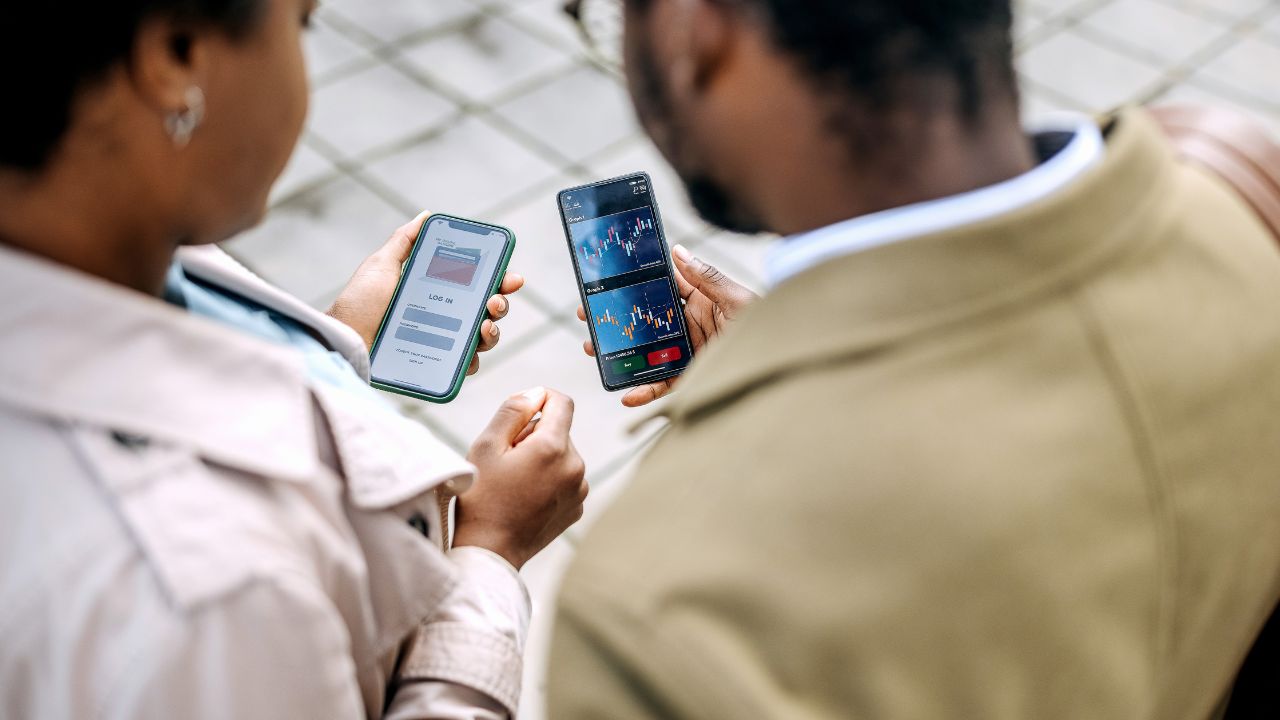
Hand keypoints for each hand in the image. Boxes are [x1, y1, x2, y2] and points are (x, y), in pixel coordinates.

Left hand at [327, 210, 524, 375]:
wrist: (344, 339)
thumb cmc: (360, 302)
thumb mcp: (382, 264)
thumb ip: (406, 240)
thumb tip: (426, 215)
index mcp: (439, 290)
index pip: (479, 284)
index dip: (500, 280)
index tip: (510, 278)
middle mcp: (445, 316)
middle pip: (488, 310)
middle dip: (501, 304)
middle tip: (494, 302)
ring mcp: (443, 343)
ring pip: (483, 338)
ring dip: (494, 331)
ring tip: (484, 326)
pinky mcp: (436, 366)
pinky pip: (465, 366)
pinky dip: (473, 360)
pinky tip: (470, 353)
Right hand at [455, 387, 587, 569]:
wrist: (490, 551)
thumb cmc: (481, 498)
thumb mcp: (486, 446)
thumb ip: (513, 411)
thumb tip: (536, 393)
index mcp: (553, 447)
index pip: (562, 402)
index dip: (541, 399)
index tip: (521, 412)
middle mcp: (575, 466)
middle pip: (559, 431)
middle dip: (534, 435)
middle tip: (506, 459)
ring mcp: (579, 489)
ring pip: (562, 455)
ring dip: (542, 457)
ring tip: (514, 481)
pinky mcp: (576, 507)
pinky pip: (565, 479)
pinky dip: (549, 479)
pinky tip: (524, 496)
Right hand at [579, 243, 756, 406]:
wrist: (785, 363)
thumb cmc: (770, 325)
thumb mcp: (738, 299)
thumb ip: (707, 278)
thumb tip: (678, 251)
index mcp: (701, 301)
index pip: (662, 288)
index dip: (635, 284)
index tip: (608, 280)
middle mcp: (691, 326)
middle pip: (647, 322)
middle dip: (617, 320)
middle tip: (589, 317)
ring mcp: (689, 353)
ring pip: (648, 352)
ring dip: (620, 353)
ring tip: (594, 350)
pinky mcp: (692, 379)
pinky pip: (663, 385)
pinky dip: (645, 391)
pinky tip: (627, 394)